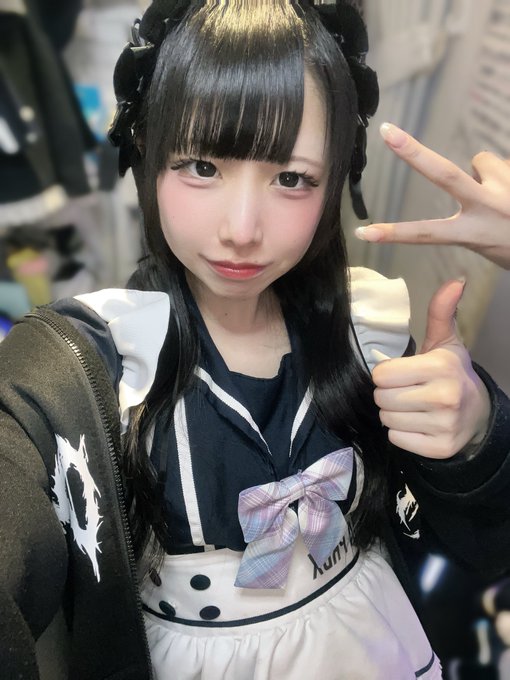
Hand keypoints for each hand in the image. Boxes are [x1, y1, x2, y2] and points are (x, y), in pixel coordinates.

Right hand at [355, 123, 509, 268]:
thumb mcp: (492, 246)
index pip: (426, 234)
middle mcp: (489, 207)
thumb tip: (473, 173)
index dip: (393, 233)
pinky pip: (502, 163)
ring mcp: (507, 187)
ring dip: (488, 172)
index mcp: (477, 233)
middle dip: (413, 151)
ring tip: (506, 193)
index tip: (364, 233)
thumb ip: (475, 215)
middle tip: (387, 131)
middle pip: (444, 174)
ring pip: (482, 161)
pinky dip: (505, 173)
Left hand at [372, 279, 490, 458]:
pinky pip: (396, 439)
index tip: (401, 374)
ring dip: (393, 414)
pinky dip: (401, 433)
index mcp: (440, 367)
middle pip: (381, 398)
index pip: (382, 374)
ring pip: (387, 419)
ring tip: (412, 407)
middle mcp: (443, 397)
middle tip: (406, 391)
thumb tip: (456, 280)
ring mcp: (442, 425)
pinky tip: (417, 424)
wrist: (477, 413)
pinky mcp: (438, 448)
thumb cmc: (452, 373)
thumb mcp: (446, 342)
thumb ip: (441, 312)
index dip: (386, 374)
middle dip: (388, 394)